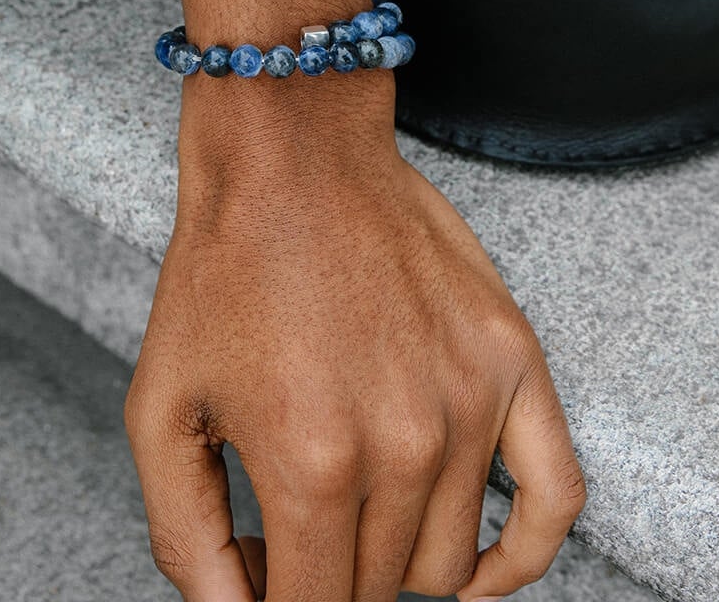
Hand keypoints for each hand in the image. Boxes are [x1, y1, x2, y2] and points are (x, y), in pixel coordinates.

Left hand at [123, 75, 585, 601]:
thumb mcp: (161, 407)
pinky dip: (521, 558)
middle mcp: (403, 445)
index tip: (265, 567)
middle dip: (329, 573)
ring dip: (396, 554)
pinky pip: (557, 498)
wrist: (294, 160)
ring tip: (355, 501)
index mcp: (311, 464)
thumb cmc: (225, 271)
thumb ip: (186, 538)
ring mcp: (470, 401)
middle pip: (381, 589)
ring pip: (449, 559)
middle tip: (295, 524)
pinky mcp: (512, 360)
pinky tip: (478, 574)